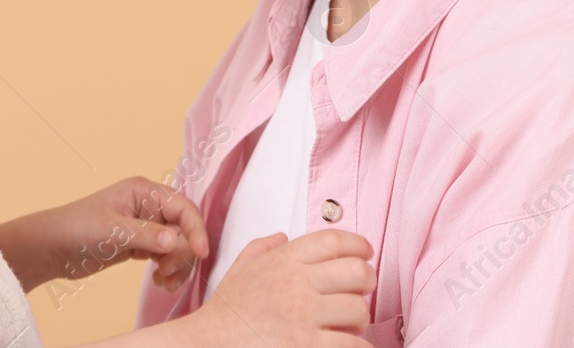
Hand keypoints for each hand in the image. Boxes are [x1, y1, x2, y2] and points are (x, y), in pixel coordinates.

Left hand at [0, 175, 208, 292]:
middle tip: (165, 271)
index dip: (196, 229)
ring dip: (178, 265)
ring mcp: (146, 225)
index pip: (183, 207)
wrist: (52, 247)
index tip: (201, 253)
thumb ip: (146, 235)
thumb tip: (177, 241)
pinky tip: (161, 281)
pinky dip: (169, 270)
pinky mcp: (141, 244)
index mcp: (144, 191)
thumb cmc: (76, 229)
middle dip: (182, 253)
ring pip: (179, 245)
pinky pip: (167, 256)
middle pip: (184, 229)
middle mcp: (149, 205)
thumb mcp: (112, 231)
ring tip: (164, 281)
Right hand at [188, 229, 375, 347]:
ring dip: (360, 319)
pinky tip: (348, 345)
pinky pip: (353, 344)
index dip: (358, 243)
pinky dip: (358, 346)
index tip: (366, 253)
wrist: (206, 345)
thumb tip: (283, 236)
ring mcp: (302, 315)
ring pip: (359, 309)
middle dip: (367, 281)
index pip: (333, 239)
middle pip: (356, 271)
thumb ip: (261, 248)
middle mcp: (295, 282)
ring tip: (349, 325)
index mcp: (282, 261)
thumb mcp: (238, 270)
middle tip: (362, 291)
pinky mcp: (307, 346)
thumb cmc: (224, 315)